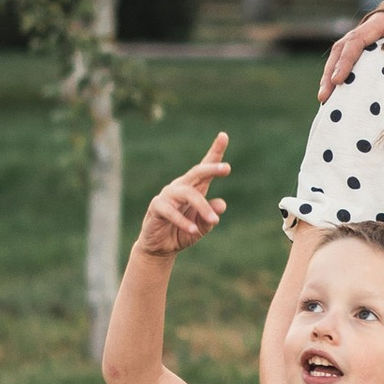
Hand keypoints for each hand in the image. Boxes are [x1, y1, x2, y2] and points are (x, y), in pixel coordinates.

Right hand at [135, 133, 230, 256]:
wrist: (160, 248)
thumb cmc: (182, 232)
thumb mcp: (202, 226)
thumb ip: (210, 217)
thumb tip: (221, 204)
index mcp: (194, 188)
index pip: (205, 167)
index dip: (215, 151)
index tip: (224, 135)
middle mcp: (181, 187)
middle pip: (197, 172)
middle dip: (211, 168)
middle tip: (227, 168)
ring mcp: (168, 195)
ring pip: (187, 193)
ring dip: (202, 207)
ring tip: (214, 221)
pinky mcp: (156, 207)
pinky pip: (170, 210)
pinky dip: (183, 221)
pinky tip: (193, 230)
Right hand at [317, 7, 383, 100]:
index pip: (357, 40)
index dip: (345, 60)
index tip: (338, 80)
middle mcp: (374, 25)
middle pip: (344, 46)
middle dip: (331, 70)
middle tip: (323, 95)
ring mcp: (373, 35)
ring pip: (345, 52)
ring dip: (334, 73)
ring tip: (326, 97)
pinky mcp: (377, 45)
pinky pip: (357, 57)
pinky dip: (348, 72)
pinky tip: (342, 89)